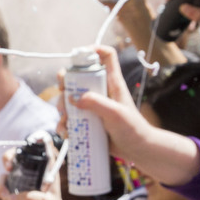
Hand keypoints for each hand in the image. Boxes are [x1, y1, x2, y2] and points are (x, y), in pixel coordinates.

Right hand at [0, 149, 73, 199]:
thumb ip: (31, 198)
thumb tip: (10, 199)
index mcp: (41, 172)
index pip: (34, 152)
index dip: (27, 146)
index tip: (23, 152)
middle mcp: (27, 177)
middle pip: (13, 160)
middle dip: (7, 160)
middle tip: (8, 169)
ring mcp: (16, 189)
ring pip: (2, 180)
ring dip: (0, 188)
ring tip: (6, 199)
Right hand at [57, 45, 144, 160]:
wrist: (137, 150)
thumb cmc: (132, 129)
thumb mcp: (115, 114)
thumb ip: (96, 103)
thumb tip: (73, 97)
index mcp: (112, 83)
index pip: (106, 56)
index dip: (93, 49)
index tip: (77, 56)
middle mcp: (101, 91)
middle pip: (79, 76)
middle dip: (66, 82)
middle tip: (63, 91)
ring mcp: (93, 105)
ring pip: (70, 98)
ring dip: (62, 108)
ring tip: (66, 120)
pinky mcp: (87, 120)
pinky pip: (70, 118)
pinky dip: (64, 124)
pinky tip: (67, 132)